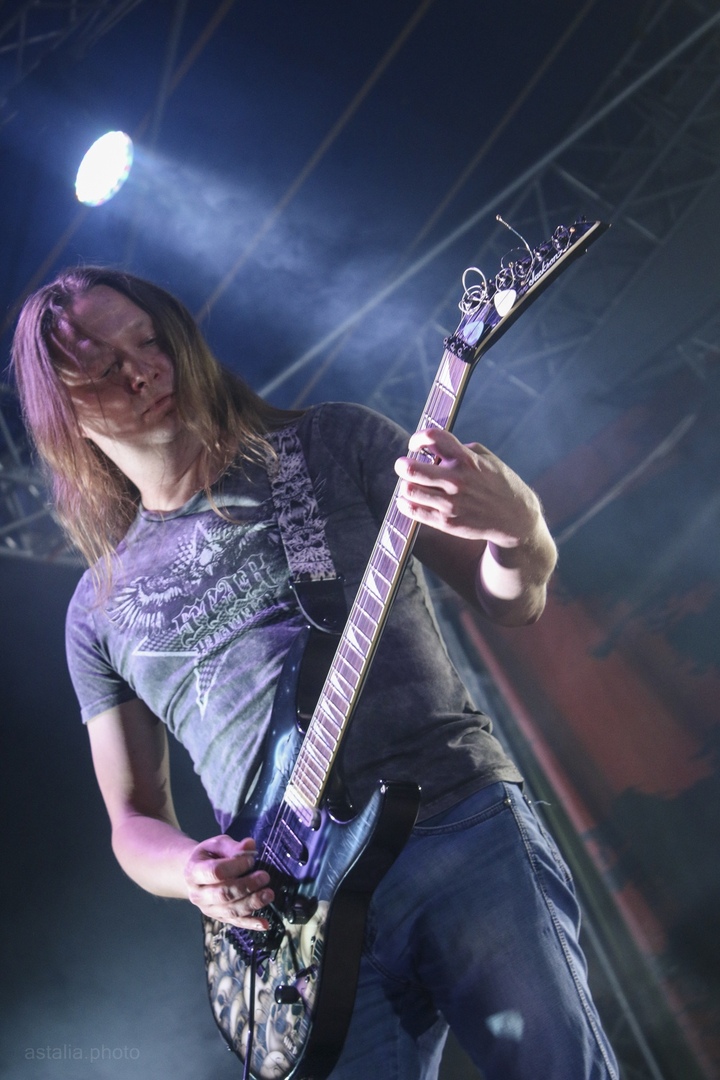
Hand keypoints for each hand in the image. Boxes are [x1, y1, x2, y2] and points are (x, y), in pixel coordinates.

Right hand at [184, 834, 273, 928]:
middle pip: (223, 894)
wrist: (196, 874)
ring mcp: (208, 909)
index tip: (251, 859)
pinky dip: (251, 924)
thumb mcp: (217, 845)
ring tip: (269, 894)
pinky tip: (265, 924)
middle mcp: (198, 894)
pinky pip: (236, 922)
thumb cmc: (209, 856)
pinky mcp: (219, 918)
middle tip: (265, 876)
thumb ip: (233, 846)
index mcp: (194, 872)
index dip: (235, 866)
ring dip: (252, 903)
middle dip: (246, 886)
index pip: (215, 872)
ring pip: (230, 910)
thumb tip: (250, 845)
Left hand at [394, 428, 540, 546]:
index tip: (415, 445)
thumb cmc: (498, 483)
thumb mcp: (486, 458)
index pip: (433, 438)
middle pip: (411, 469)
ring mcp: (451, 503)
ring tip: (410, 484)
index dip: (418, 438)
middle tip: (403, 465)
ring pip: (408, 490)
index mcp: (467, 459)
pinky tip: (407, 500)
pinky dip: (405, 503)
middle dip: (402, 464)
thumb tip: (433, 448)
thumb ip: (460, 449)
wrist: (514, 518)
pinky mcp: (447, 522)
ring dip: (405, 484)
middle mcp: (457, 480)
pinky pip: (413, 511)